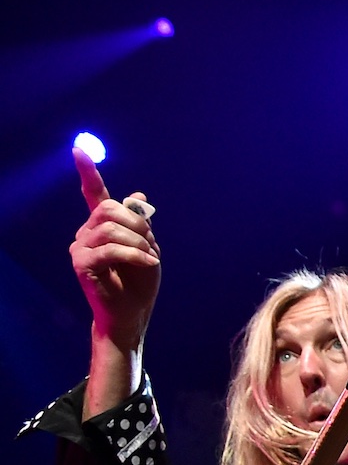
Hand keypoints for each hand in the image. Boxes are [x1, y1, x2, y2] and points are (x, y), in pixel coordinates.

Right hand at [70, 148, 159, 349]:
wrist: (131, 313)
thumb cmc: (139, 281)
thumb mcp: (147, 246)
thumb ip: (140, 223)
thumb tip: (138, 195)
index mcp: (102, 226)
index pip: (93, 195)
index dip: (88, 172)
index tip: (79, 150)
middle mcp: (86, 232)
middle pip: (108, 209)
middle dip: (136, 222)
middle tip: (151, 242)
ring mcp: (80, 247)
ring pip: (111, 228)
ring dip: (139, 242)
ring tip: (149, 257)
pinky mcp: (81, 263)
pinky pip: (111, 249)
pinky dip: (135, 254)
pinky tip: (149, 262)